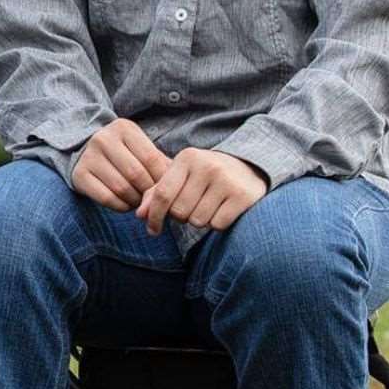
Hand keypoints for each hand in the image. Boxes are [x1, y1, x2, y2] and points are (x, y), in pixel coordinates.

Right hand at [72, 118, 171, 211]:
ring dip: (136, 201)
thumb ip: (160, 163)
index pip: (151, 158)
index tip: (166, 189)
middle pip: (136, 174)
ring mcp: (88, 156)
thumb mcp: (141, 149)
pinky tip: (126, 204)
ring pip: (121, 188)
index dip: (162, 178)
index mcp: (123, 128)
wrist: (86, 150)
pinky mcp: (79, 174)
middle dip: (149, 192)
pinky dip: (121, 206)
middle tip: (153, 199)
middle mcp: (103, 139)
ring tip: (141, 202)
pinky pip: (106, 198)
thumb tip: (179, 184)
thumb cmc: (124, 153)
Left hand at [137, 148, 267, 235]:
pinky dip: (216, 223)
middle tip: (192, 205)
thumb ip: (156, 193)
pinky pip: (217, 225)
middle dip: (181, 216)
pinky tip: (222, 210)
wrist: (248, 168)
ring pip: (198, 221)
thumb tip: (140, 215)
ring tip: (208, 205)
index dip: (154, 216)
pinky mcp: (243, 197)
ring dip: (199, 220)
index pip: (162, 194)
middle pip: (179, 212)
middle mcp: (207, 166)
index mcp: (187, 158)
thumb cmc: (204, 175)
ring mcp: (227, 181)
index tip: (152, 230)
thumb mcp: (180, 175)